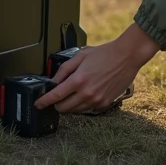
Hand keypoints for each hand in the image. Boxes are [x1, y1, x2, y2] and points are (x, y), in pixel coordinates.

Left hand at [35, 24, 159, 113]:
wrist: (127, 56)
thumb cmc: (104, 53)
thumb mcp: (80, 56)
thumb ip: (65, 69)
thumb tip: (53, 81)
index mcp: (78, 80)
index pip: (55, 96)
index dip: (44, 101)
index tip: (38, 104)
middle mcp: (87, 93)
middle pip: (63, 108)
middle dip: (56, 104)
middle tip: (57, 97)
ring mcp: (96, 100)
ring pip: (75, 111)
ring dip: (69, 105)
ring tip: (72, 94)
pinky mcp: (104, 103)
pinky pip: (87, 110)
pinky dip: (82, 105)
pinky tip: (85, 94)